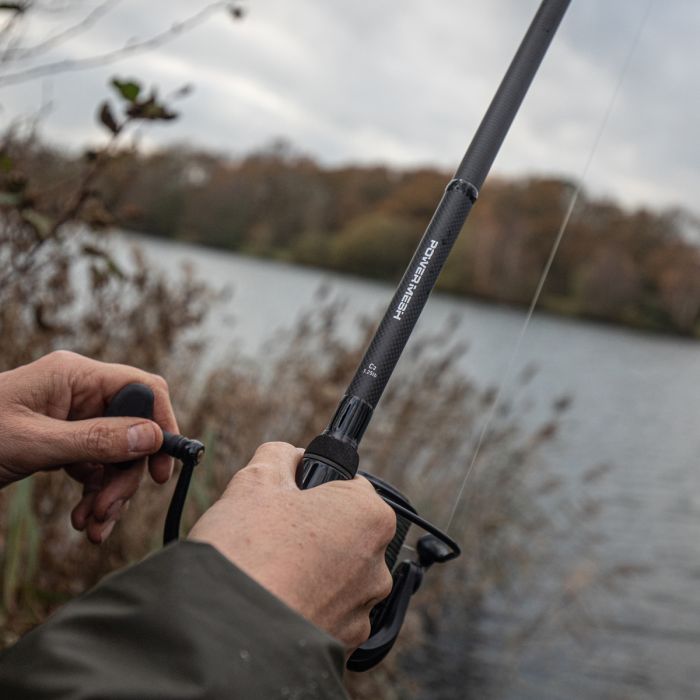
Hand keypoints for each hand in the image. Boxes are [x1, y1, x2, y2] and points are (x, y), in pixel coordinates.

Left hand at [0, 350, 177, 542]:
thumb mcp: (33, 443)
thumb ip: (95, 439)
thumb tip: (151, 438)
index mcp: (75, 376)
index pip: (142, 388)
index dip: (161, 424)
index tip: (162, 468)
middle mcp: (80, 393)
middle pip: (132, 429)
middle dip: (126, 474)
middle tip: (110, 511)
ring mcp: (73, 417)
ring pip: (117, 452)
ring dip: (111, 491)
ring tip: (92, 524)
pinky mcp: (64, 440)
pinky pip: (97, 465)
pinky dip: (96, 493)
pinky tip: (85, 518)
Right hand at [189, 442, 396, 649]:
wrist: (225, 636)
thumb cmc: (247, 552)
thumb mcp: (255, 482)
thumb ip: (279, 456)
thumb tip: (290, 456)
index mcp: (368, 516)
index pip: (348, 487)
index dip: (312, 487)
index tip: (286, 497)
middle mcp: (377, 565)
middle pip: (341, 532)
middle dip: (309, 530)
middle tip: (268, 534)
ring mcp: (362, 609)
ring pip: (333, 574)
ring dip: (307, 570)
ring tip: (264, 570)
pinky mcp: (343, 644)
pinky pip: (323, 612)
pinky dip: (302, 605)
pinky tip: (271, 599)